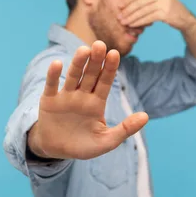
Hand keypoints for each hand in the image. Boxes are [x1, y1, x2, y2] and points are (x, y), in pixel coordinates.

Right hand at [28, 41, 148, 159]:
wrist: (56, 151)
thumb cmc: (83, 146)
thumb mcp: (106, 141)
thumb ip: (125, 129)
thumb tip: (146, 116)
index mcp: (97, 103)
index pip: (105, 82)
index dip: (110, 68)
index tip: (115, 53)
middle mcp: (82, 95)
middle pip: (90, 75)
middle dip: (95, 61)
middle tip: (100, 44)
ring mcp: (66, 96)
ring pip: (73, 76)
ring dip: (78, 63)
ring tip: (84, 50)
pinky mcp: (49, 100)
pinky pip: (52, 85)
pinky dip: (53, 75)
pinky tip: (57, 64)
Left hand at [117, 0, 195, 31]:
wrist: (185, 18)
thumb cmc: (170, 8)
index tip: (119, 5)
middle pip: (140, 2)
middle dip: (128, 10)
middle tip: (119, 16)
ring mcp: (164, 3)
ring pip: (143, 10)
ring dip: (131, 17)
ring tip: (123, 22)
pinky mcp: (165, 13)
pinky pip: (148, 18)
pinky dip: (139, 22)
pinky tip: (132, 25)